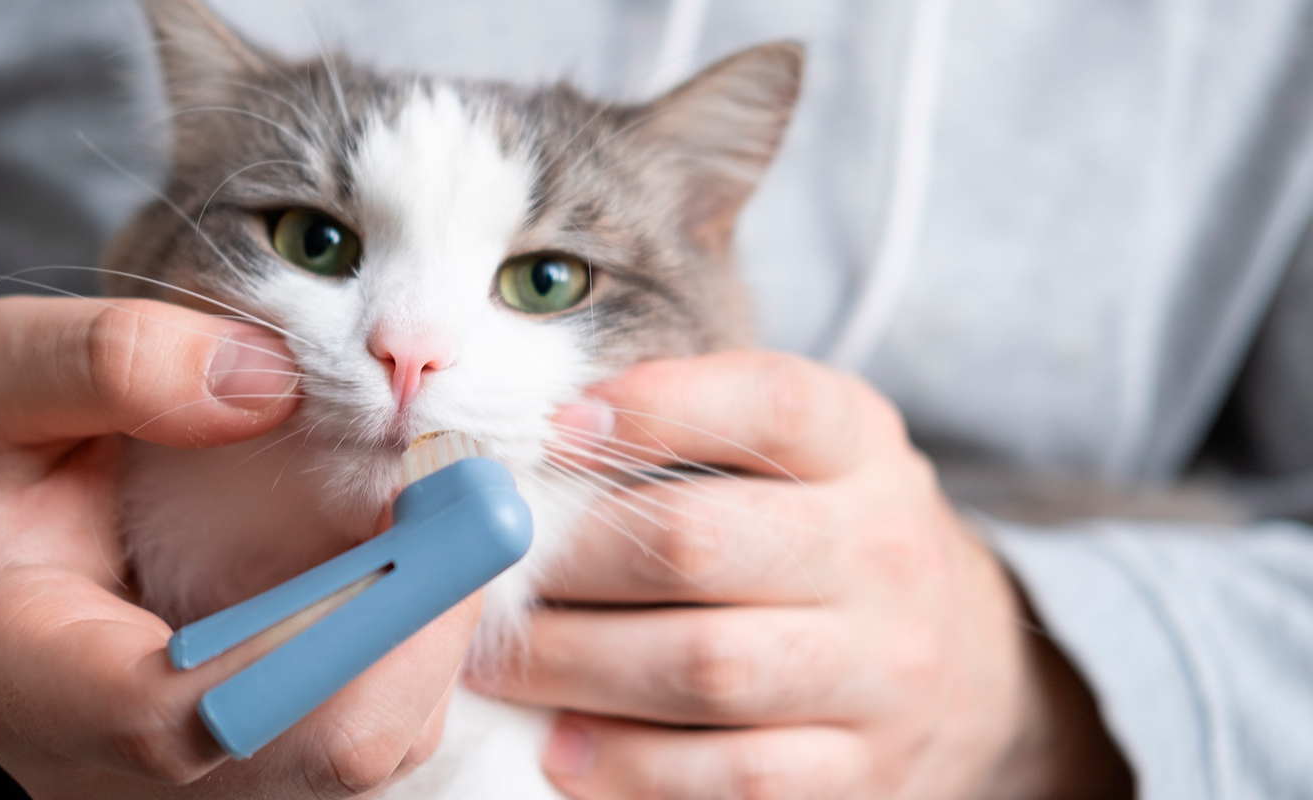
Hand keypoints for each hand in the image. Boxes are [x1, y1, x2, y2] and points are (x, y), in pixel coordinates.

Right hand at [0, 296, 477, 798]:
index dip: (321, 627)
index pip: (177, 713)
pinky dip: (421, 644)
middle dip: (420, 618)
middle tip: (471, 490)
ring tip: (443, 511)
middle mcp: (116, 770)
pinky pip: (382, 731)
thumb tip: (271, 380)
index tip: (423, 507)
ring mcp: (200, 788)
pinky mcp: (266, 772)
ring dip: (433, 627)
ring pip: (372, 750)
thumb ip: (105, 360)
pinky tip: (414, 557)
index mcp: (26, 677)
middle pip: (318, 751)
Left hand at [472, 352, 1130, 798]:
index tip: (552, 431)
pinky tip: (565, 745)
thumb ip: (688, 421)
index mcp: (862, 446)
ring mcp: (883, 671)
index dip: (651, 411)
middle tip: (491, 576)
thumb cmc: (822, 532)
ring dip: (575, 667)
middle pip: (699, 544)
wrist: (958, 655)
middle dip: (569, 562)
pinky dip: (631, 767)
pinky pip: (735, 779)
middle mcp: (885, 552)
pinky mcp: (863, 771)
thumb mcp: (791, 448)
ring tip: (499, 664)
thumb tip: (543, 431)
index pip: (769, 405)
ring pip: (705, 668)